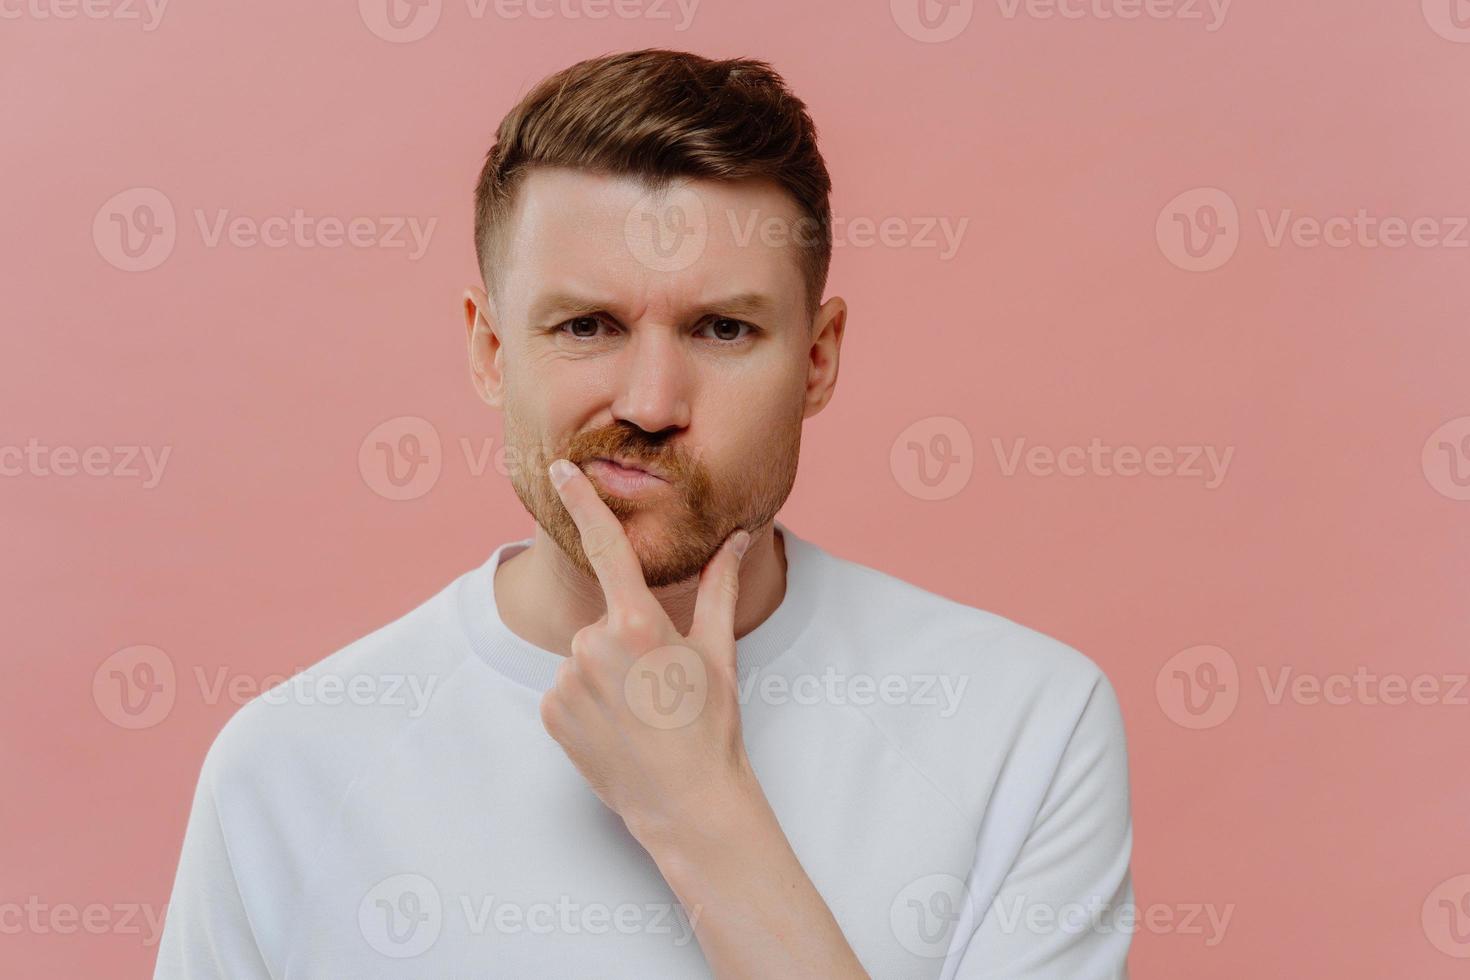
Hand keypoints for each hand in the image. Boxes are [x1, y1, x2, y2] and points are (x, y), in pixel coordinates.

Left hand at [539, 457, 753, 845]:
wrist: (687, 802)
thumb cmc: (711, 725)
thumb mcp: (719, 651)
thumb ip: (721, 586)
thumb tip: (740, 536)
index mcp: (639, 622)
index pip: (606, 546)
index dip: (583, 502)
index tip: (561, 470)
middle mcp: (594, 645)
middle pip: (603, 620)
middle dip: (626, 642)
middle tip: (659, 685)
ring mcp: (567, 681)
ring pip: (583, 656)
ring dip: (606, 675)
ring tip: (640, 712)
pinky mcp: (549, 712)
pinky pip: (565, 689)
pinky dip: (586, 703)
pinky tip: (615, 728)